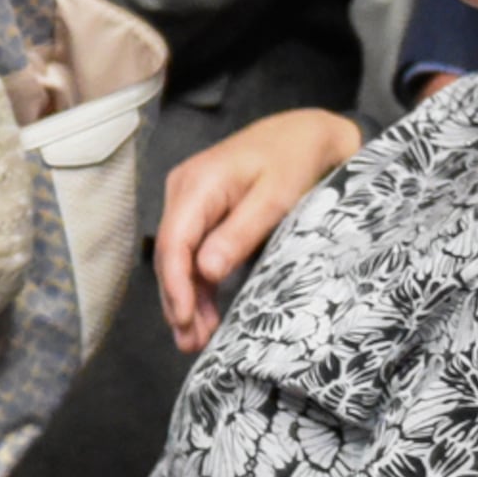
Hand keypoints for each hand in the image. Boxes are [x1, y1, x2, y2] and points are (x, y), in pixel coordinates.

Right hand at [155, 111, 362, 351]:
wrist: (306, 133)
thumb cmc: (294, 159)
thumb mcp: (276, 198)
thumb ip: (240, 233)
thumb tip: (206, 271)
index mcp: (198, 183)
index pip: (174, 242)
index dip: (175, 285)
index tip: (184, 320)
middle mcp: (185, 190)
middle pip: (172, 254)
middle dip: (179, 301)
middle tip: (190, 343)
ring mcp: (191, 200)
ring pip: (180, 257)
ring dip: (187, 298)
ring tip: (195, 340)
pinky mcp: (202, 211)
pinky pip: (193, 251)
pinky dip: (198, 283)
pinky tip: (203, 314)